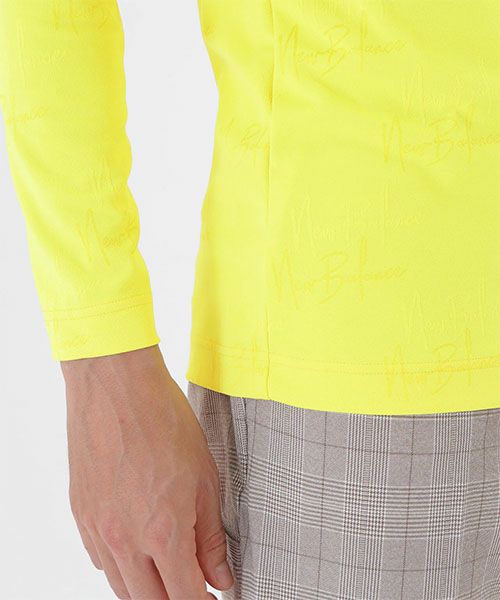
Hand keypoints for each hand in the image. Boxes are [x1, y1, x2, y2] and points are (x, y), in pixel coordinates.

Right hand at [60, 345, 232, 598]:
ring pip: (120, 587)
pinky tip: (137, 546)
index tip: (214, 596)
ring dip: (147, 588)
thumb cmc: (164, 421)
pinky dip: (121, 565)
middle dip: (176, 599)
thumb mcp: (205, 478)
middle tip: (194, 584)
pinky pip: (99, 559)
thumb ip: (211, 537)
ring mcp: (98, 529)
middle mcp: (125, 540)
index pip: (185, 597)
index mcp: (163, 533)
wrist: (116, 386)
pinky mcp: (81, 514)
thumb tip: (220, 577)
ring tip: (168, 569)